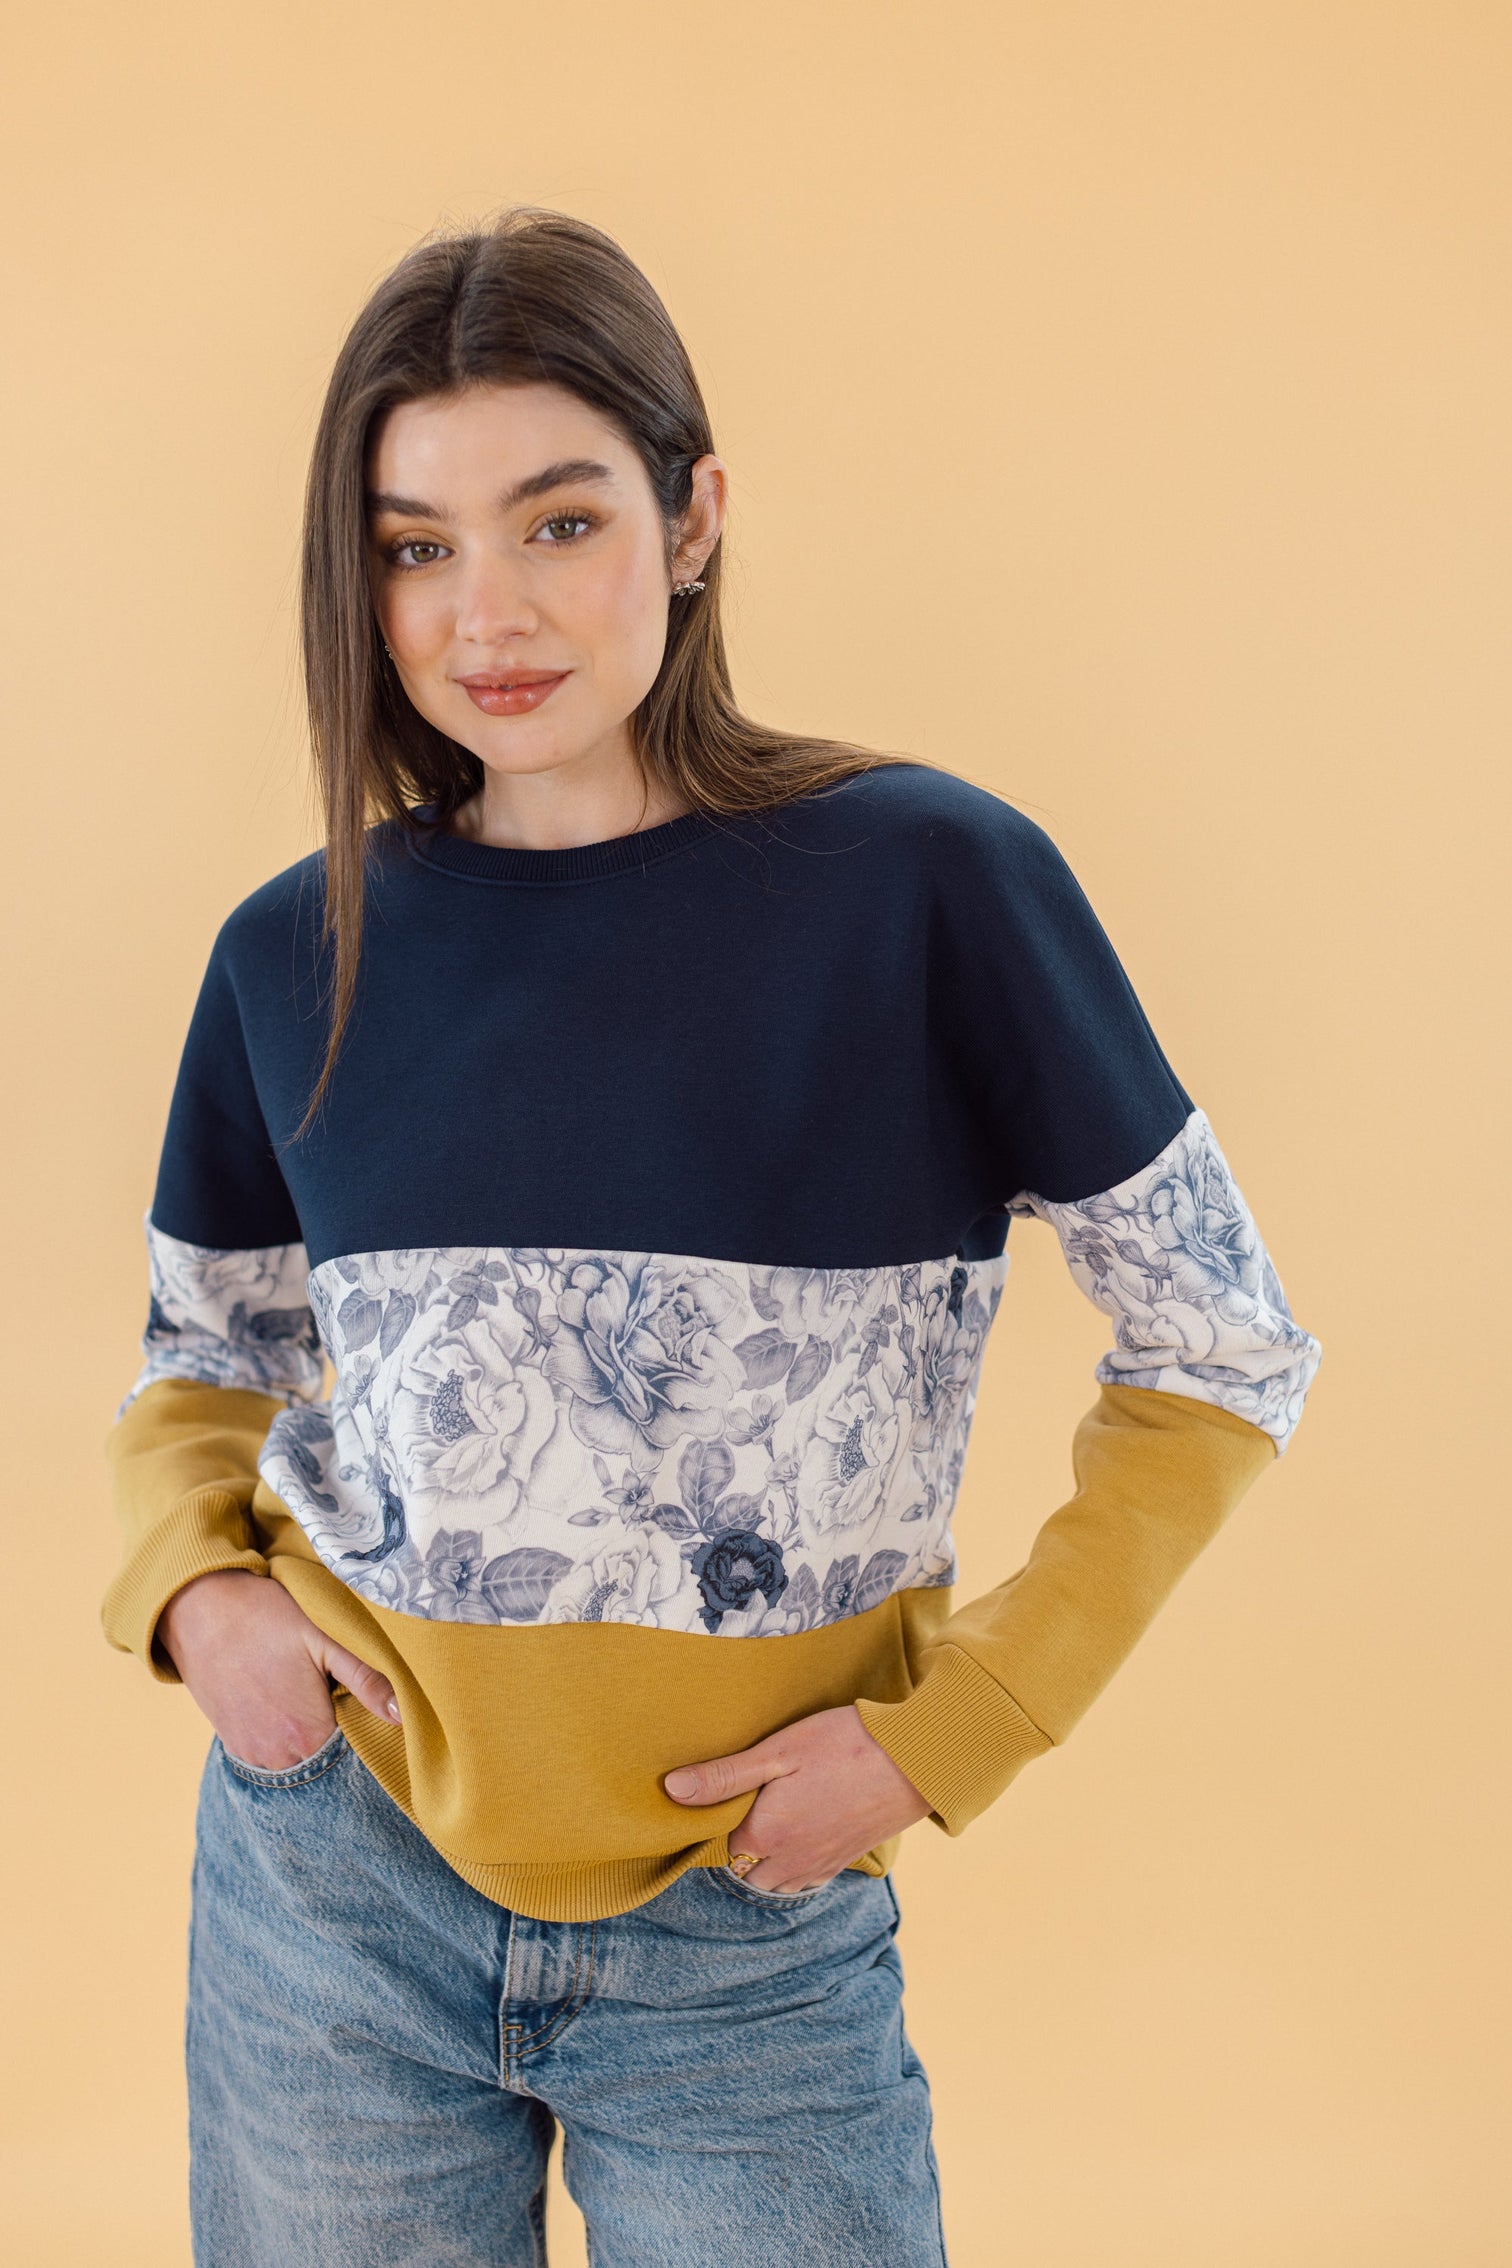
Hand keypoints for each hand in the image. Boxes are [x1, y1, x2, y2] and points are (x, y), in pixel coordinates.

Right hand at [157, 1569, 399, 1770]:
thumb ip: (365, 1679)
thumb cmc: (265, 1618)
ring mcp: (252, 1755)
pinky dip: (284, 1738)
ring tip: (307, 1695)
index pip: (355, 1753)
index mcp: (309, 1734)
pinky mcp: (233, 1745)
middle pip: (327, 1759)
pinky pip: (271, 1754)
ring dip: (309, 1738)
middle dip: (339, 1734)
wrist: (198, 1610)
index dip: (365, 1728)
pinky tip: (284, 1704)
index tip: (363, 1703)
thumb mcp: (323, 1639)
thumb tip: (402, 1715)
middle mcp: (279, 1757)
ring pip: (299, 1760)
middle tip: (332, 1692)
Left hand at [663, 1704, 930, 1891]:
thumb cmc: (844, 1746)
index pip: (717, 1842)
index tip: (715, 1794)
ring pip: (771, 1881)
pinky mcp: (843, 1863)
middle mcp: (788, 1861)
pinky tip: (798, 1834)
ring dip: (761, 1861)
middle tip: (740, 1805)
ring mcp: (818, 1866)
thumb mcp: (778, 1752)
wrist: (915, 1761)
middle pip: (741, 1868)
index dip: (711, 1819)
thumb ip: (725, 1776)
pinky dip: (791, 1867)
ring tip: (767, 1820)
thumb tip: (672, 1790)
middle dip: (734, 1845)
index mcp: (765, 1833)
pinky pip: (803, 1881)